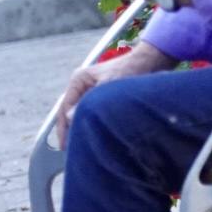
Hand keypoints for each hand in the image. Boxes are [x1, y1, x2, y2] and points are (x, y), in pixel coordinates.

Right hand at [55, 40, 174, 148]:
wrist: (149, 62)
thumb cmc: (129, 70)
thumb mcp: (109, 86)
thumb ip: (89, 101)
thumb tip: (70, 118)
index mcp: (79, 80)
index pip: (64, 107)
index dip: (63, 128)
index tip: (65, 145)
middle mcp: (82, 85)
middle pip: (70, 111)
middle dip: (69, 130)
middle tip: (70, 149)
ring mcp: (92, 90)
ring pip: (81, 113)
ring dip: (80, 127)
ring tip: (81, 145)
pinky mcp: (102, 95)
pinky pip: (92, 113)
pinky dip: (91, 123)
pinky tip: (94, 135)